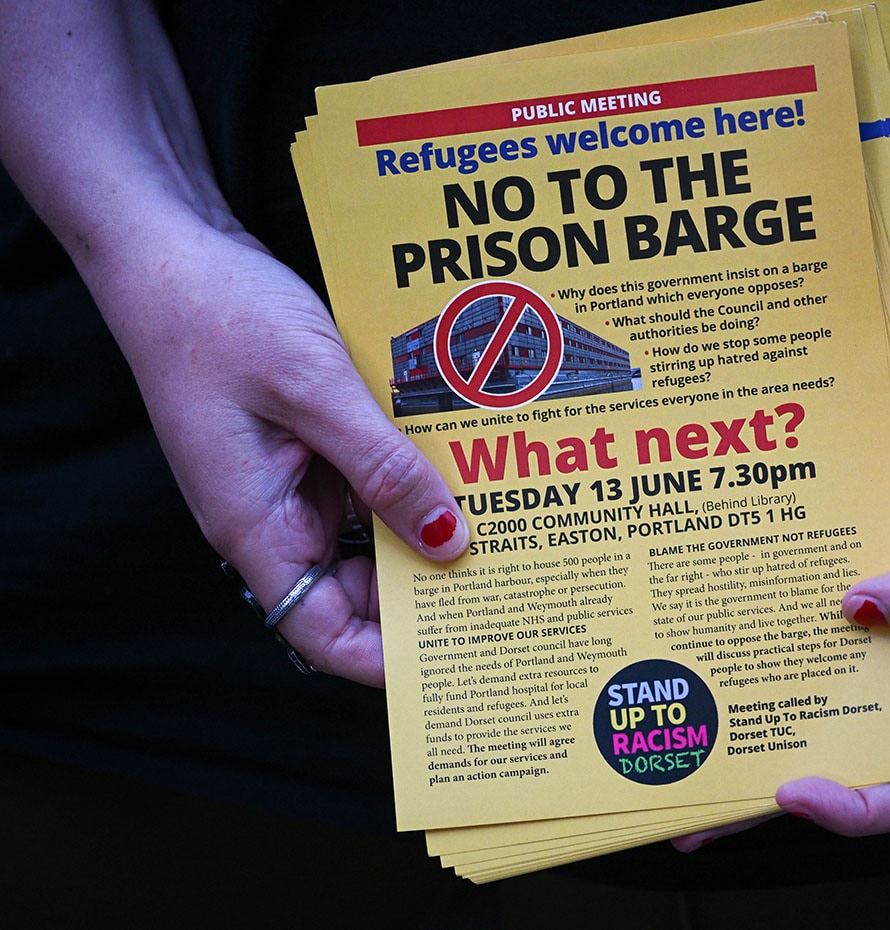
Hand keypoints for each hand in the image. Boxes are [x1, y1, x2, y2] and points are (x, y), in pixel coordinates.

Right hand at [92, 216, 467, 685]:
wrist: (169, 247)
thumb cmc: (217, 316)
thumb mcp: (316, 392)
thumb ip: (384, 470)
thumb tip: (447, 541)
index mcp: (255, 525)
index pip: (322, 631)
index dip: (386, 659)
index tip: (457, 658)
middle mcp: (272, 516)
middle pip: (355, 589)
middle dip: (423, 590)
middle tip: (505, 580)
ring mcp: (288, 479)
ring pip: (368, 532)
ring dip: (423, 527)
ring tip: (498, 523)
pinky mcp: (303, 442)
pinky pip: (364, 479)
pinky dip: (406, 478)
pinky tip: (455, 463)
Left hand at [675, 351, 889, 847]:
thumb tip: (863, 611)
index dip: (862, 802)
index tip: (791, 790)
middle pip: (860, 721)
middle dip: (781, 750)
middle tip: (699, 769)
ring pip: (841, 652)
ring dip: (776, 668)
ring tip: (698, 679)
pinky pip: (843, 576)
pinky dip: (798, 586)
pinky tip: (744, 582)